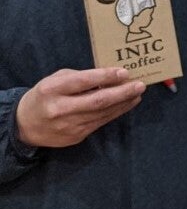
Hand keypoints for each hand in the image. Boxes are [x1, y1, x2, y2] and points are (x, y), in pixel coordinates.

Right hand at [15, 67, 144, 148]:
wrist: (25, 125)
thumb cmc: (45, 96)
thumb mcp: (55, 80)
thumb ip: (80, 77)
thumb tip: (110, 75)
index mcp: (51, 90)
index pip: (82, 81)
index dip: (105, 76)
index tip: (125, 72)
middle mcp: (59, 109)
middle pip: (97, 101)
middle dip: (122, 92)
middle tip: (140, 85)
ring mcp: (68, 125)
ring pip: (102, 113)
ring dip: (124, 103)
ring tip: (137, 93)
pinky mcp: (76, 136)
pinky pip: (101, 122)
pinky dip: (116, 112)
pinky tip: (126, 104)